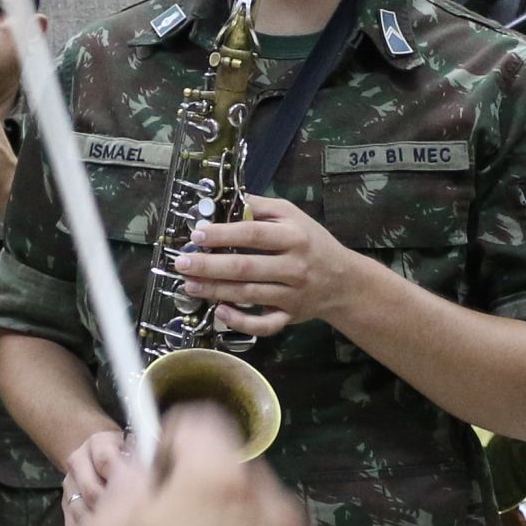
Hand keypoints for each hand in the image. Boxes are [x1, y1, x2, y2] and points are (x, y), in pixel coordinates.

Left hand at [176, 197, 368, 336]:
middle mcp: (294, 266)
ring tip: (188, 284)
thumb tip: (226, 200)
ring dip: (214, 290)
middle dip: (209, 266)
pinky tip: (220, 312)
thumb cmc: (312, 242)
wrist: (343, 281)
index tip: (197, 234)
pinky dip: (241, 321)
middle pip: (245, 268)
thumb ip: (261, 207)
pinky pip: (263, 325)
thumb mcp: (293, 215)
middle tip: (182, 263)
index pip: (253, 234)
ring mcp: (292, 295)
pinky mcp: (289, 317)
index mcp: (294, 237)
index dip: (223, 235)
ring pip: (248, 295)